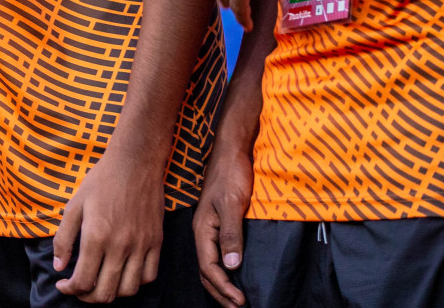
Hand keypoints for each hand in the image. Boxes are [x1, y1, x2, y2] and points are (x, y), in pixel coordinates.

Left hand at [52, 145, 165, 302]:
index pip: (82, 281)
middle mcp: (120, 246)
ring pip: (128, 290)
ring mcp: (141, 246)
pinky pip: (148, 276)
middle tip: (79, 289)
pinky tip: (122, 274)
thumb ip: (64, 238)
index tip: (63, 285)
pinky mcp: (156, 242)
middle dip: (87, 297)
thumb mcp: (74, 205)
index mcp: (96, 237)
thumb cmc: (101, 181)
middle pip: (105, 292)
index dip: (70, 290)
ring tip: (100, 284)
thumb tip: (59, 266)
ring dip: (111, 293)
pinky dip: (135, 283)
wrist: (135, 163)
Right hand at [194, 144, 253, 307]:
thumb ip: (231, 234)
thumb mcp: (233, 204)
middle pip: (206, 270)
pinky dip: (224, 271)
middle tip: (238, 307)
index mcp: (202, 229)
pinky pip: (216, 254)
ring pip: (210, 263)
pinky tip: (233, 275)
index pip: (209, 267)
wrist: (231, 151)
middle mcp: (203, 231)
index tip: (241, 301)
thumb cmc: (231, 174)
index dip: (223, 287)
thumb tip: (231, 267)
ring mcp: (209, 228)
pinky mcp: (218, 223)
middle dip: (220, 292)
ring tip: (234, 299)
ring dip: (221, 284)